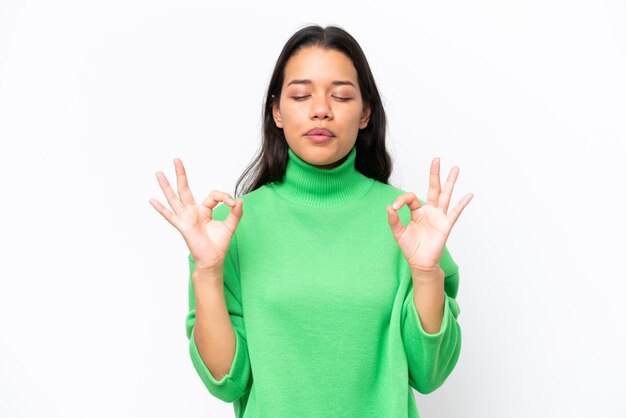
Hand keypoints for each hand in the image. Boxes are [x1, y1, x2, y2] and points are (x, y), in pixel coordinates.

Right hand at [148, 158, 243, 271]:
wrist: (213, 260)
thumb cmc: (219, 244)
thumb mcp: (230, 226)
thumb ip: (236, 213)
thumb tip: (240, 200)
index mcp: (204, 210)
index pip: (213, 196)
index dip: (224, 197)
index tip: (233, 203)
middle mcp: (192, 212)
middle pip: (184, 189)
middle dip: (181, 174)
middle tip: (176, 160)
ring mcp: (186, 218)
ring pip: (174, 198)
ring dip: (166, 186)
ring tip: (159, 173)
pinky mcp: (183, 226)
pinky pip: (170, 216)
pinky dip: (161, 209)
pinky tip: (152, 200)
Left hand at [386, 157, 472, 273]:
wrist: (420, 263)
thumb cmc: (410, 248)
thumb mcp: (398, 233)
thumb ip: (393, 220)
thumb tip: (389, 207)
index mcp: (417, 212)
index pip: (411, 198)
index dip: (402, 200)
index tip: (395, 208)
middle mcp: (430, 211)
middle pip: (433, 189)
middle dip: (435, 174)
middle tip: (437, 159)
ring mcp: (439, 217)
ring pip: (445, 195)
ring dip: (450, 182)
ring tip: (455, 168)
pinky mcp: (445, 225)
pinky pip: (455, 212)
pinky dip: (462, 203)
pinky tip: (469, 194)